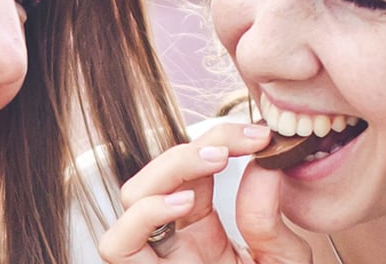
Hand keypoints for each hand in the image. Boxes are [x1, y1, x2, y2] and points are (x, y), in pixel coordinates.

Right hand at [96, 123, 312, 262]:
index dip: (221, 140)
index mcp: (204, 233)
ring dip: (165, 172)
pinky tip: (183, 205)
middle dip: (188, 148)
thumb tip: (262, 166)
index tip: (260, 135)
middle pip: (156, 176)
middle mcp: (172, 244)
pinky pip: (116, 247)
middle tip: (232, 146)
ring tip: (208, 170)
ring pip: (129, 199)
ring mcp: (156, 263)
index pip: (197, 171)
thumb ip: (269, 219)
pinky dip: (142, 216)